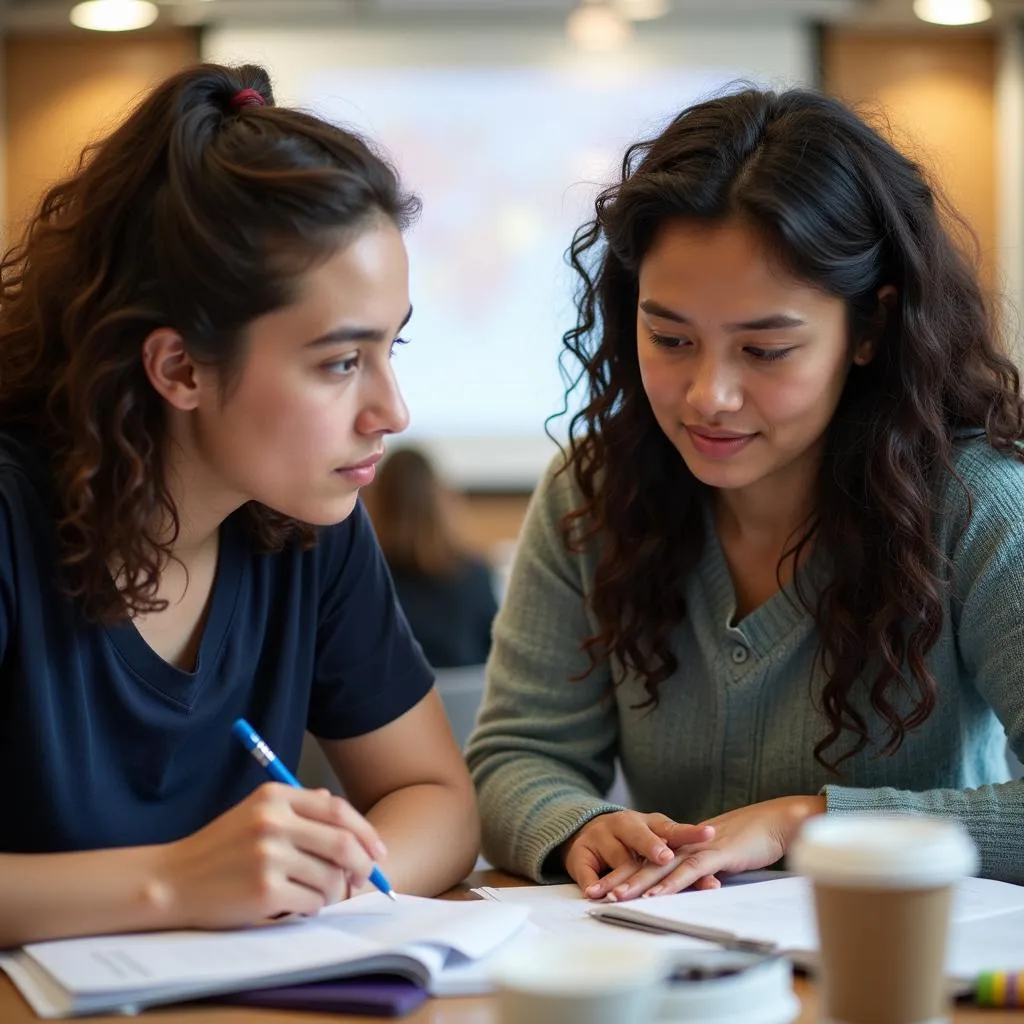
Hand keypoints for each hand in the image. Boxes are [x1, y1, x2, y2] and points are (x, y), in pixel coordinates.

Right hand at [152, 783, 386, 928]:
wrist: (171, 881)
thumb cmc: (219, 849)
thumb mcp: (255, 812)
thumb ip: (298, 808)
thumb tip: (344, 815)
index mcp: (274, 796)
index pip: (338, 810)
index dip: (365, 832)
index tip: (377, 851)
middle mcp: (273, 822)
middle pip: (344, 843)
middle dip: (363, 865)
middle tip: (364, 879)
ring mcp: (269, 857)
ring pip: (331, 878)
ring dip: (333, 893)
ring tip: (316, 895)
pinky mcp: (264, 891)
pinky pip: (312, 902)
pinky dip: (313, 907)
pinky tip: (296, 906)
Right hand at [562, 810, 715, 898]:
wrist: (585, 832)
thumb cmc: (631, 844)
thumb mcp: (655, 845)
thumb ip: (681, 863)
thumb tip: (714, 883)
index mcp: (647, 823)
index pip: (670, 827)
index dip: (689, 832)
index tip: (708, 833)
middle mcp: (623, 825)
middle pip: (639, 835)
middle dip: (653, 846)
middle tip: (665, 857)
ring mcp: (600, 837)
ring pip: (614, 855)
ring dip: (622, 873)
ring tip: (631, 886)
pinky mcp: (581, 854)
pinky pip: (586, 870)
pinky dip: (591, 882)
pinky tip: (594, 893)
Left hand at [586, 796, 825, 901]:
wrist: (776, 822)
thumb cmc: (751, 840)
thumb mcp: (718, 857)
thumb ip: (700, 868)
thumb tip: (688, 884)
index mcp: (682, 844)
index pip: (646, 859)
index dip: (623, 873)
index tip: (602, 888)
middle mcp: (684, 844)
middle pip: (645, 863)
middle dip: (619, 879)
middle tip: (594, 895)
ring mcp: (698, 848)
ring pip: (659, 868)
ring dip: (635, 883)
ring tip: (613, 898)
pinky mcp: (715, 855)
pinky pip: (687, 871)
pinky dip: (669, 885)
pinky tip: (653, 897)